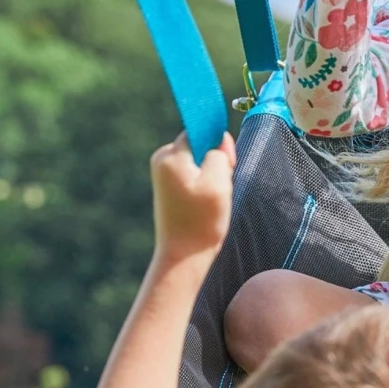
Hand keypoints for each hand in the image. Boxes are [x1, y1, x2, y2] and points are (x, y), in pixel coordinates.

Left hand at [151, 132, 235, 263]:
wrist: (183, 256)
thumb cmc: (201, 222)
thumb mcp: (219, 181)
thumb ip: (220, 152)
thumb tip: (219, 137)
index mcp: (170, 156)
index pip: (200, 131)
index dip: (217, 143)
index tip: (226, 164)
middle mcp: (162, 160)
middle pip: (199, 145)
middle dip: (215, 161)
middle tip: (220, 188)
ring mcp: (163, 174)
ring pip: (199, 161)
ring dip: (212, 175)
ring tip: (212, 199)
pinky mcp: (168, 187)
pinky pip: (194, 174)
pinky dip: (205, 185)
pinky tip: (205, 204)